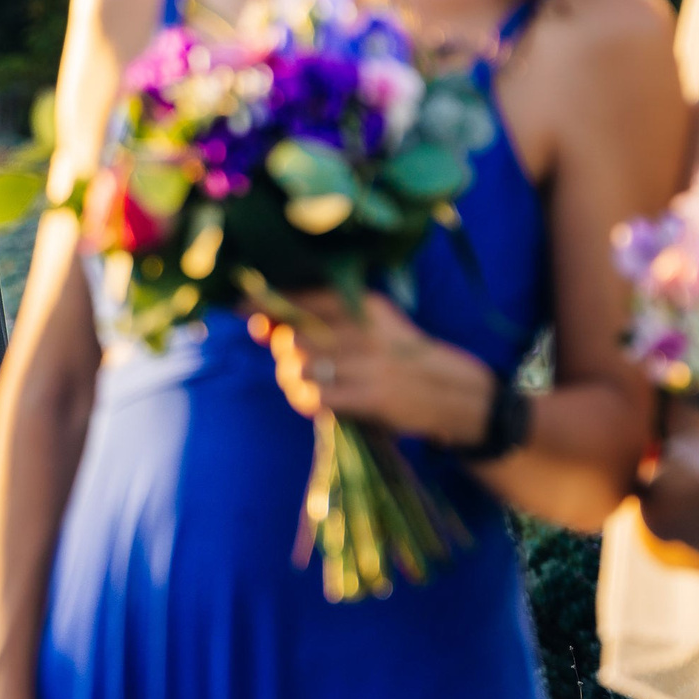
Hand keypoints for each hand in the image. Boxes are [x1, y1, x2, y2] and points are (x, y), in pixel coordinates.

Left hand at [250, 289, 493, 443]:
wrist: (457, 394)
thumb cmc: (401, 359)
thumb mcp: (371, 327)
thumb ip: (320, 322)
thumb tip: (259, 323)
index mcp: (367, 304)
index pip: (303, 296)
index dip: (264, 302)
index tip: (241, 308)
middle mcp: (367, 328)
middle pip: (293, 335)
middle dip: (283, 352)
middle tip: (295, 364)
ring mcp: (370, 362)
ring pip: (299, 366)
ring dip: (292, 379)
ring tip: (305, 385)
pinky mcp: (373, 395)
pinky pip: (316, 395)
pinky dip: (306, 400)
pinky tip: (315, 401)